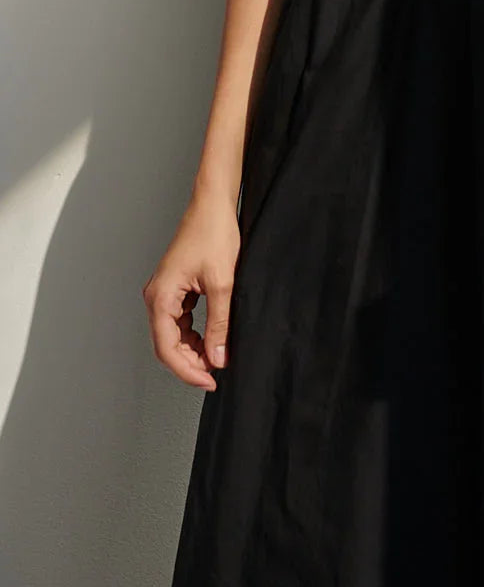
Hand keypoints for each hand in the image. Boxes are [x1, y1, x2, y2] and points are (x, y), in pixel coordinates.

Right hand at [142, 188, 240, 390]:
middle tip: (214, 375)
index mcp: (161, 296)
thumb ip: (219, 323)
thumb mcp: (222, 283)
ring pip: (173, 334)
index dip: (187, 370)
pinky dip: (194, 334)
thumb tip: (217, 357)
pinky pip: (180, 320)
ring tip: (216, 358)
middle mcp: (157, 295)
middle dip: (190, 363)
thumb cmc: (213, 233)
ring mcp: (165, 292)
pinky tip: (211, 337)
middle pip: (167, 344)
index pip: (167, 347)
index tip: (209, 382)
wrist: (214, 204)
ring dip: (192, 349)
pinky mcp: (176, 287)